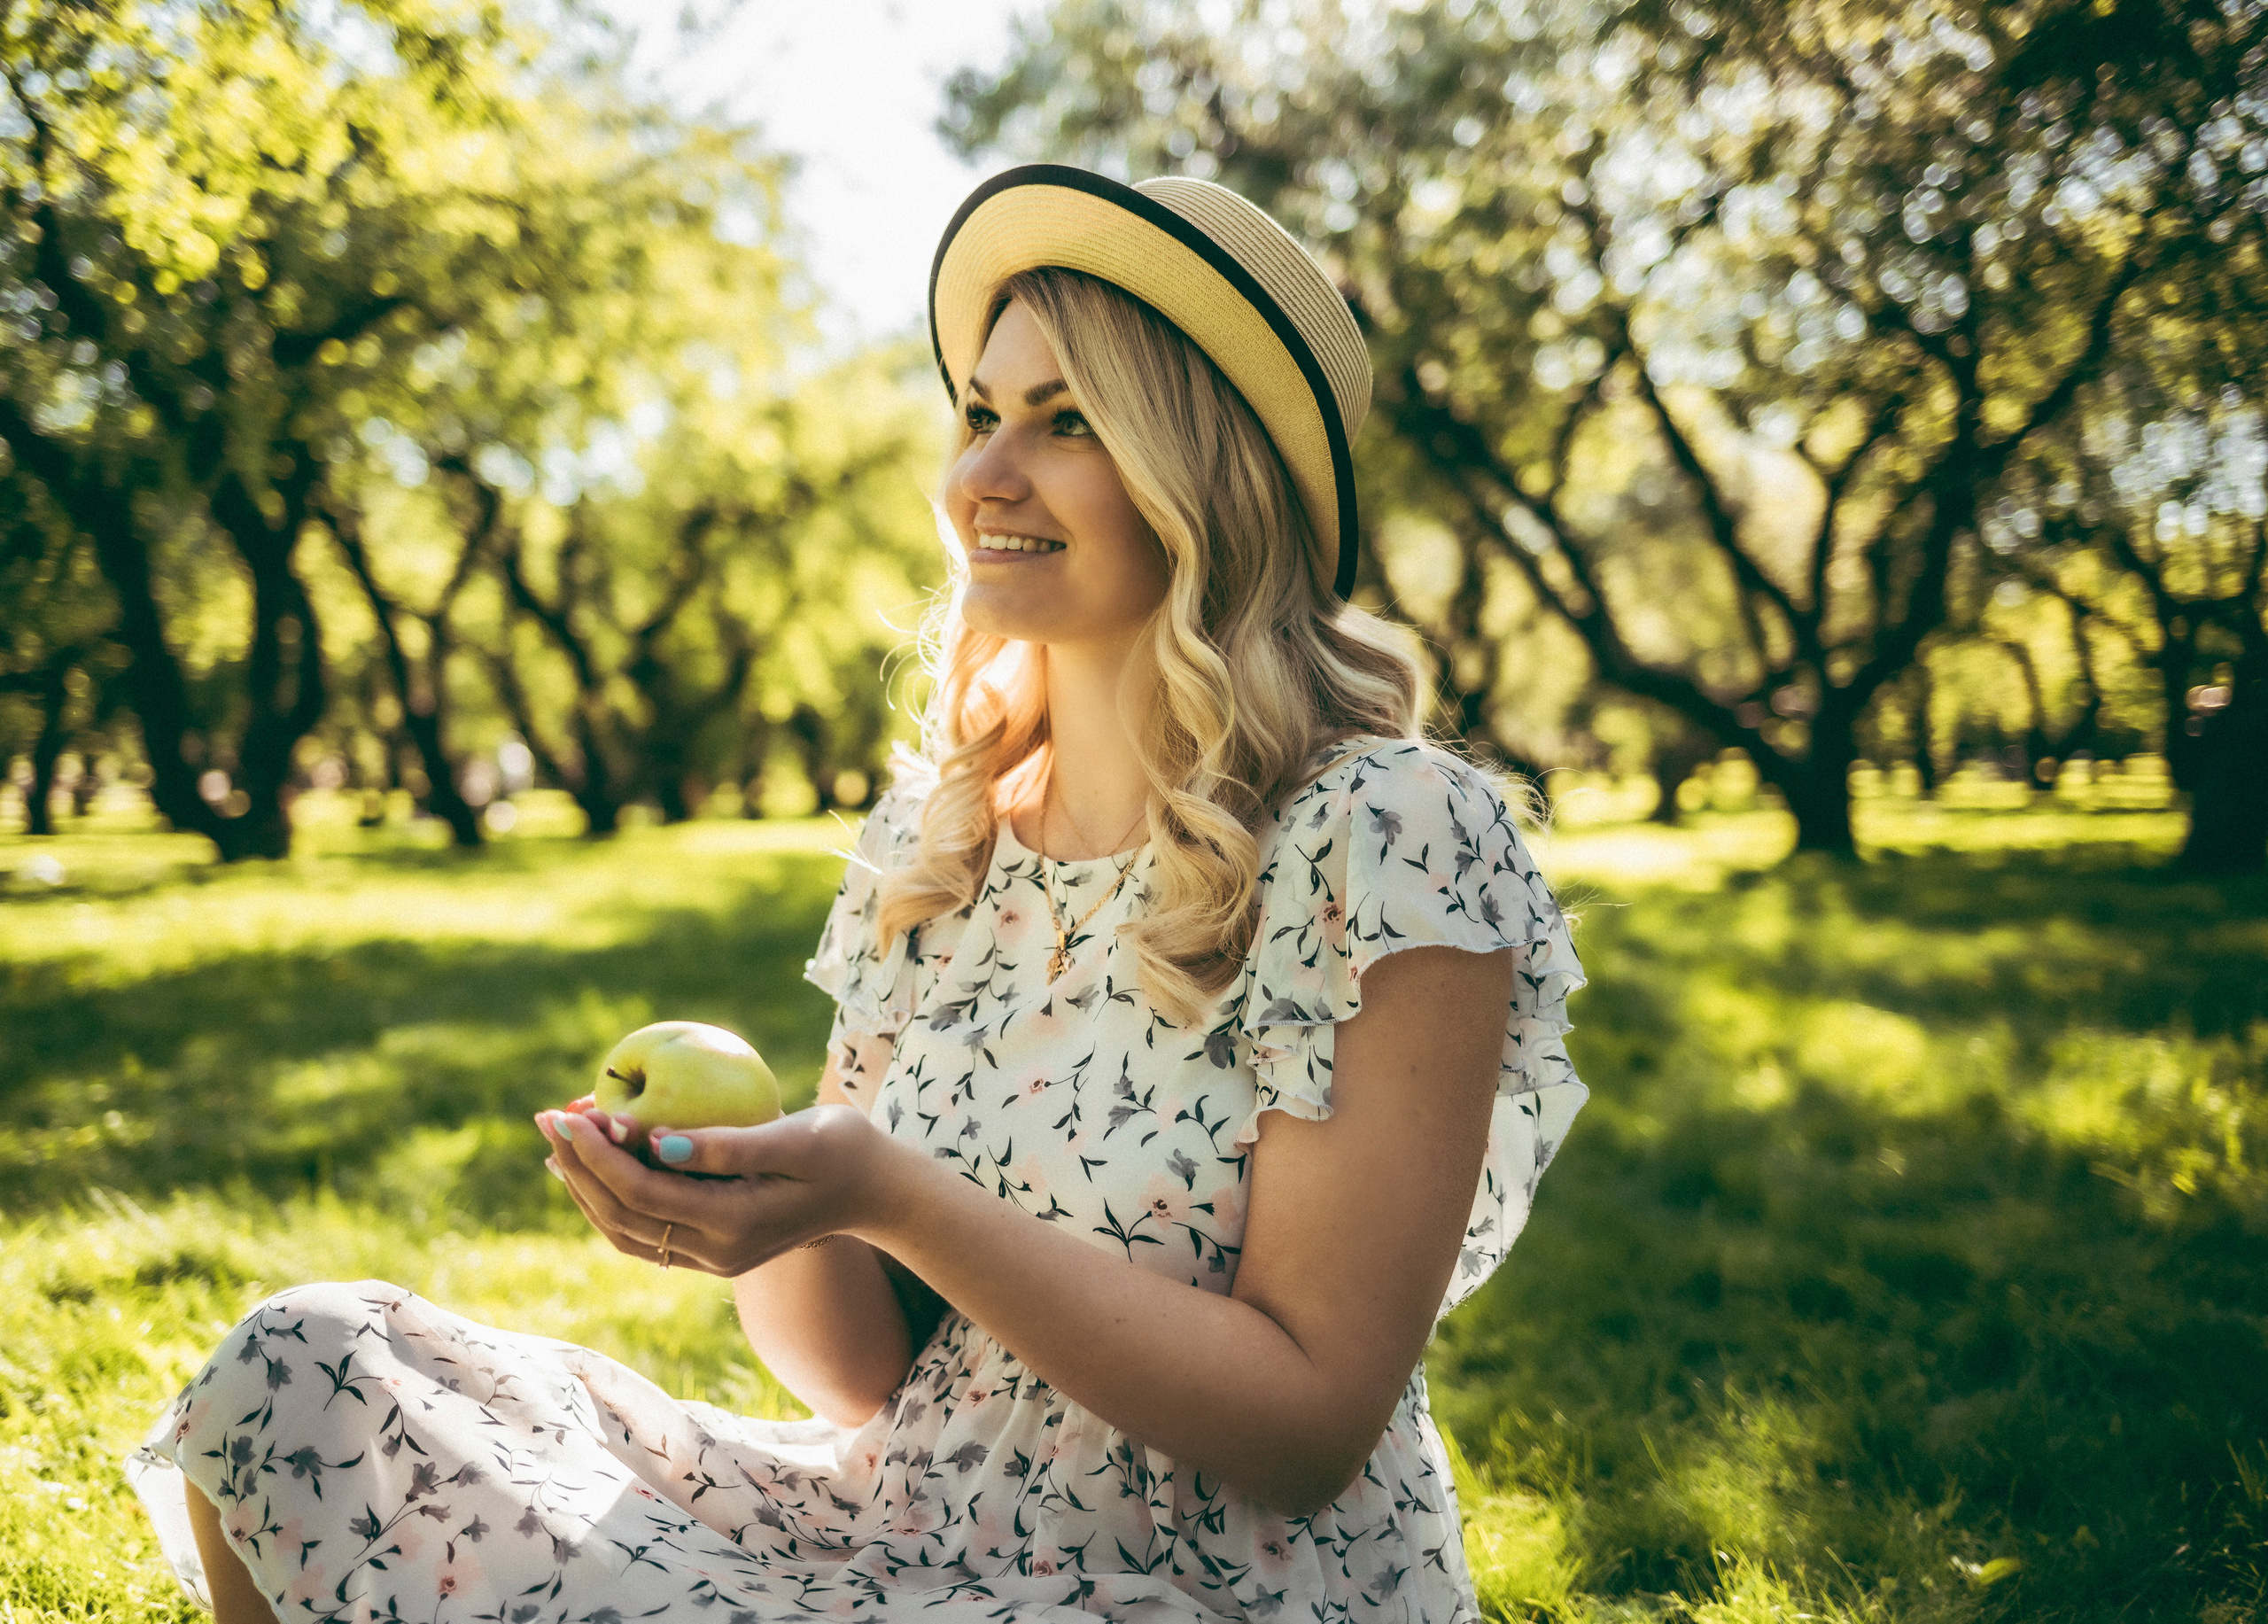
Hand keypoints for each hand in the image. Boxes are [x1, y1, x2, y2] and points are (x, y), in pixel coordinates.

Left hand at [537, 1103, 899, 1276]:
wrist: (878, 1194)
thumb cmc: (845, 1151)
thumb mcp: (795, 1137)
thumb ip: (727, 1145)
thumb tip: (656, 1142)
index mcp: (733, 1224)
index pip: (642, 1193)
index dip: (596, 1155)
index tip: (567, 1113)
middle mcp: (716, 1252)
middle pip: (621, 1216)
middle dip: (577, 1167)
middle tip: (547, 1117)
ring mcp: (714, 1258)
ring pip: (626, 1232)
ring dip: (586, 1187)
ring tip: (557, 1143)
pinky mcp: (714, 1250)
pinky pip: (644, 1232)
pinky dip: (610, 1200)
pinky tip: (593, 1170)